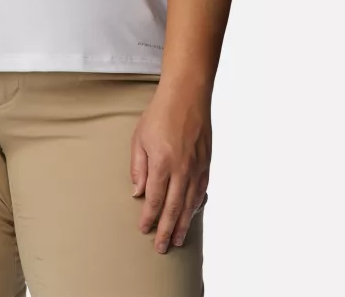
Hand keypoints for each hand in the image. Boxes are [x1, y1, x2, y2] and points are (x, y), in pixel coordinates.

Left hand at [130, 82, 210, 252]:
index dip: (148, 217)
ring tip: (176, 239)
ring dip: (182, 224)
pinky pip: (201, 191)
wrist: (187, 95)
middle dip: (166, 229)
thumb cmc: (159, 114)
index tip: (143, 229)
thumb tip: (138, 192)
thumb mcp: (139, 138)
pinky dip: (195, 206)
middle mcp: (181, 169)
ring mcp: (197, 167)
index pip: (154, 199)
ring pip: (190, 204)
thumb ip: (138, 167)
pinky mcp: (207, 163)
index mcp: (162, 163)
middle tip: (161, 248)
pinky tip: (191, 214)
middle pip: (173, 208)